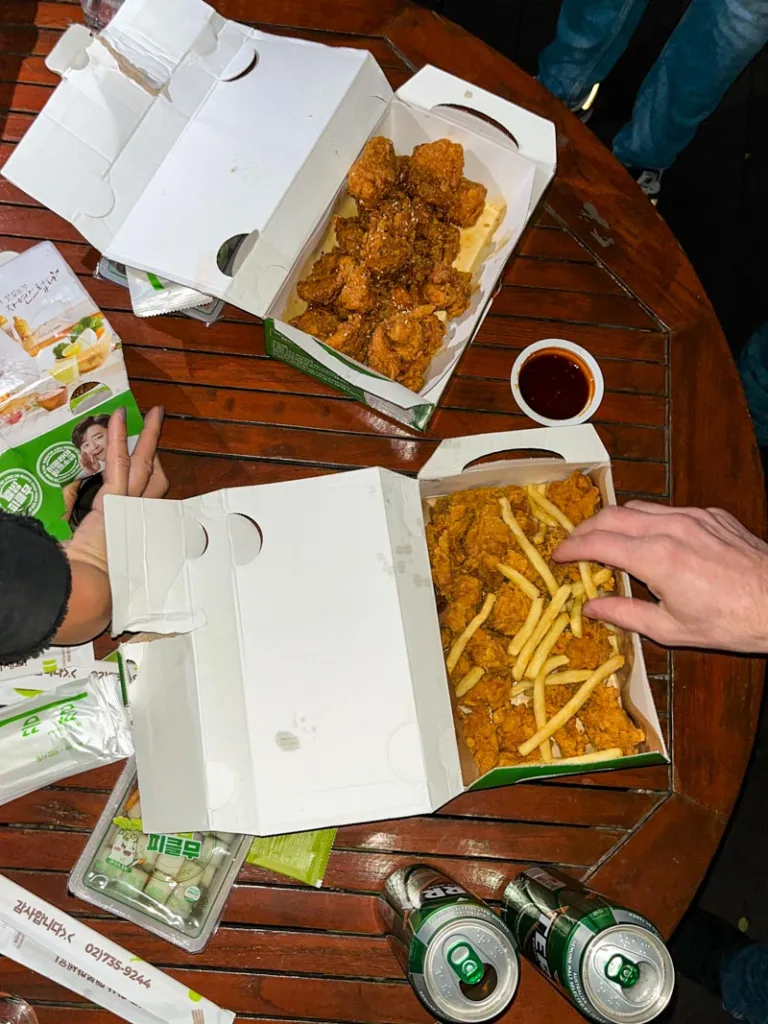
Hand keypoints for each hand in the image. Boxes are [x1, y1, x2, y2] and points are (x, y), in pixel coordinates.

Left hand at [54, 406, 166, 644]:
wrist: (89, 598)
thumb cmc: (96, 597)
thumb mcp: (106, 586)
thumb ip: (109, 580)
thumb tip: (102, 594)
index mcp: (138, 538)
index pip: (151, 504)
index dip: (153, 486)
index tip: (154, 472)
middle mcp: (142, 521)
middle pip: (155, 482)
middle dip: (157, 454)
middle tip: (159, 430)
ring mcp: (131, 509)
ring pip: (144, 466)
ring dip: (147, 436)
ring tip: (154, 413)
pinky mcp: (115, 502)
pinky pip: (120, 463)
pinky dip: (118, 437)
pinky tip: (118, 416)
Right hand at [553, 500, 767, 652]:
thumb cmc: (730, 622)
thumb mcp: (671, 629)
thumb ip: (625, 613)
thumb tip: (591, 608)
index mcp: (656, 558)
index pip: (598, 543)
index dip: (571, 548)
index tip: (556, 556)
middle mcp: (670, 528)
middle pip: (612, 515)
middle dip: (585, 528)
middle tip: (573, 545)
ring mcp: (692, 516)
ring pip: (639, 508)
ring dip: (614, 521)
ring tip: (604, 539)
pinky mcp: (711, 515)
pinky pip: (668, 510)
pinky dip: (647, 521)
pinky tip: (649, 540)